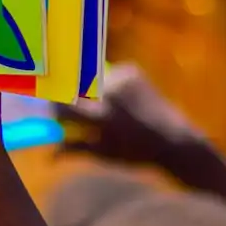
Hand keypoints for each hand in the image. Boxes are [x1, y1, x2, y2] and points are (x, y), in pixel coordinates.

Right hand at [60, 64, 202, 167]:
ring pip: (91, 78)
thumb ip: (76, 148)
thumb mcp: (104, 154)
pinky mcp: (131, 70)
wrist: (175, 139)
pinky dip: (108, 84)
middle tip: (70, 103)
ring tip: (103, 105)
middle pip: (74, 85)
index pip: (64, 104)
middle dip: (69, 93)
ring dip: (90, 89)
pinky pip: (109, 73)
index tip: (53, 111)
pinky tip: (120, 99)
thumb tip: (50, 154)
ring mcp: (121, 78)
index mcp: (101, 117)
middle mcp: (109, 93)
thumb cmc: (137, 153)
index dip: (54, 106)